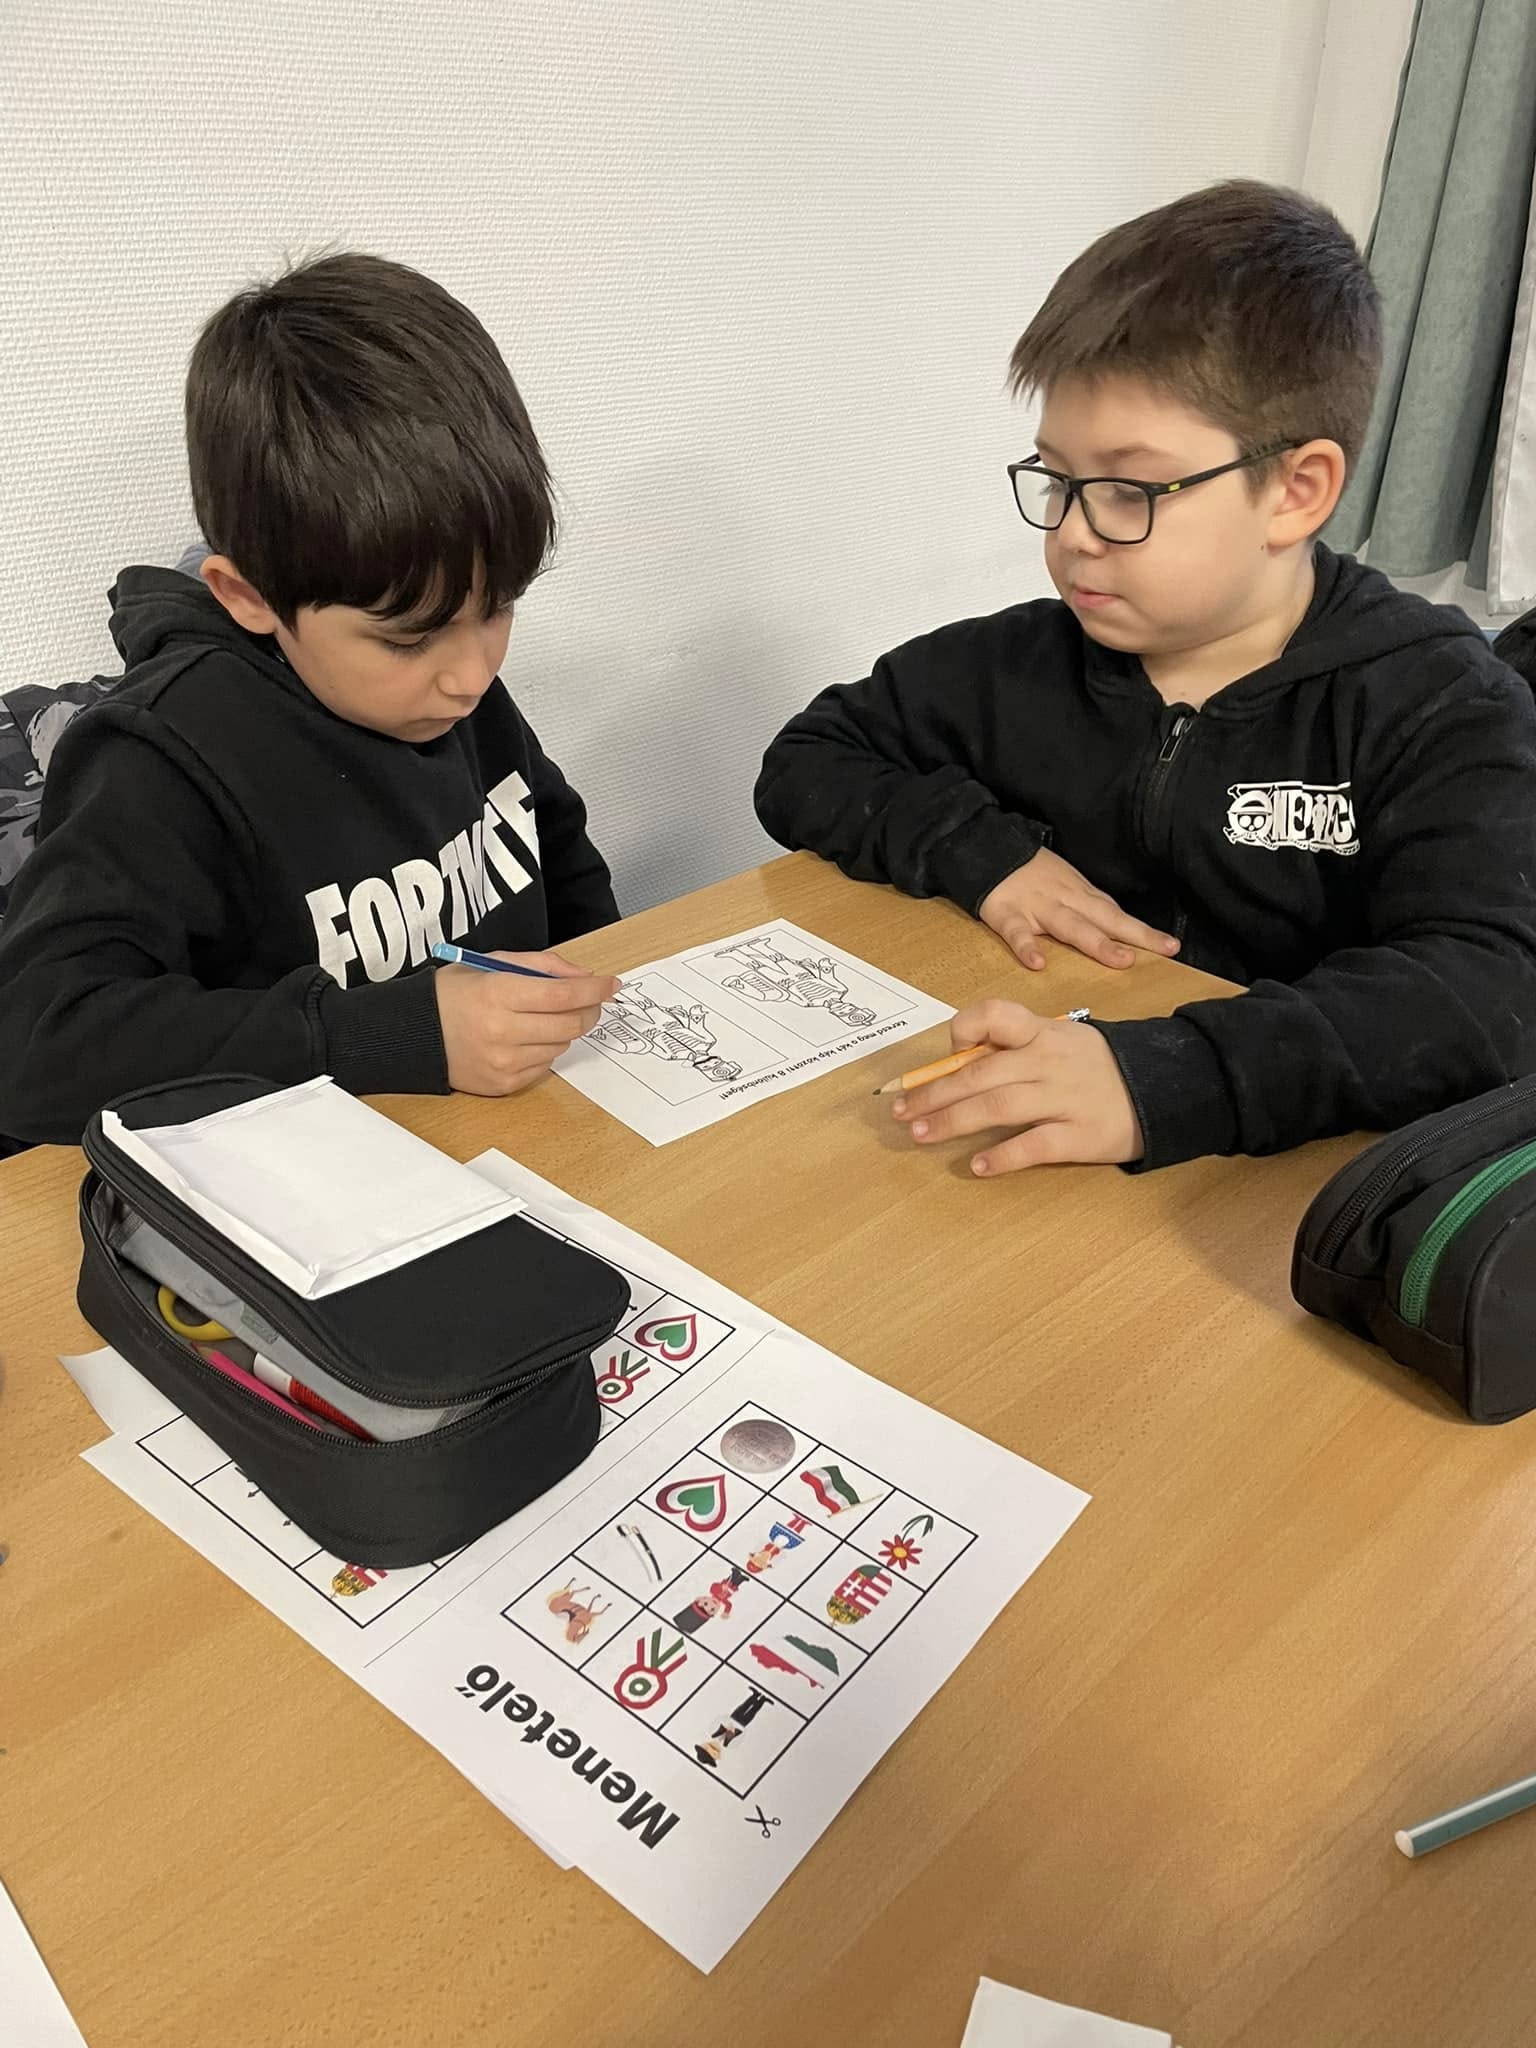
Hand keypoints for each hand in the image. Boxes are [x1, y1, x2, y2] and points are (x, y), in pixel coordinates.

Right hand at [435, 951, 619, 1096]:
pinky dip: (545, 1050)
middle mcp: (501, 1031)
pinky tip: (525, 1038)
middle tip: (590, 1001)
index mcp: (498, 994)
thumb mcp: (493, 963)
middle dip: (589, 1010)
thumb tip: (585, 977)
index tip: (611, 984)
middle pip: (571, 1025)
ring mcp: (503, 1062)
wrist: (414, 1034)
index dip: (595, 989)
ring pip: (561, 1046)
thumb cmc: (454, 994)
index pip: (564, 995)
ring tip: (543, 1018)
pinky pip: (544, 1067)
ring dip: (564, 1030)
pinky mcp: (503, 1084)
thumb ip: (542, 965)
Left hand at [892, 999, 1143, 1172]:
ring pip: (997, 1106)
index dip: (964, 1030)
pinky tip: (978, 1167)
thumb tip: (959, 1063)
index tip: (946, 1053)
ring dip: (953, 1121)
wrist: (1169, 1088)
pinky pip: (1034, 1146)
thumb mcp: (1065, 1041)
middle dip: (934, 1092)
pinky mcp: (1081, 1135)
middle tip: (901, 1111)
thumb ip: (1019, 1048)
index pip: (997, 1015)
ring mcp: (1065, 1098)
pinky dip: (1003, 1157)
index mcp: (1044, 1033)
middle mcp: (1050, 1061)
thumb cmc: (1103, 1067)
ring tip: (921, 1135)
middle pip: (981, 1073)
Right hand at [978, 849, 1178, 970]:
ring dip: (1096, 942)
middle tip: (1163, 950)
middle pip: (1104, 919)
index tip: (1171, 946)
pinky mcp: (1006, 914)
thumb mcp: (1065, 882)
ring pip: (1070, 925)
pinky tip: (1038, 964)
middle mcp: (1064, 900)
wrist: (987, 848)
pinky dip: (1026, 946)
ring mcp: (1036, 907)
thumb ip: (1087, 906)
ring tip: (1120, 959)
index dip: (1143, 931)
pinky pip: (1017, 933)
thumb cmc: (1029, 871)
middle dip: (1133, 935)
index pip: (1116, 914)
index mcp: (1079, 894)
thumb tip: (1117, 928)